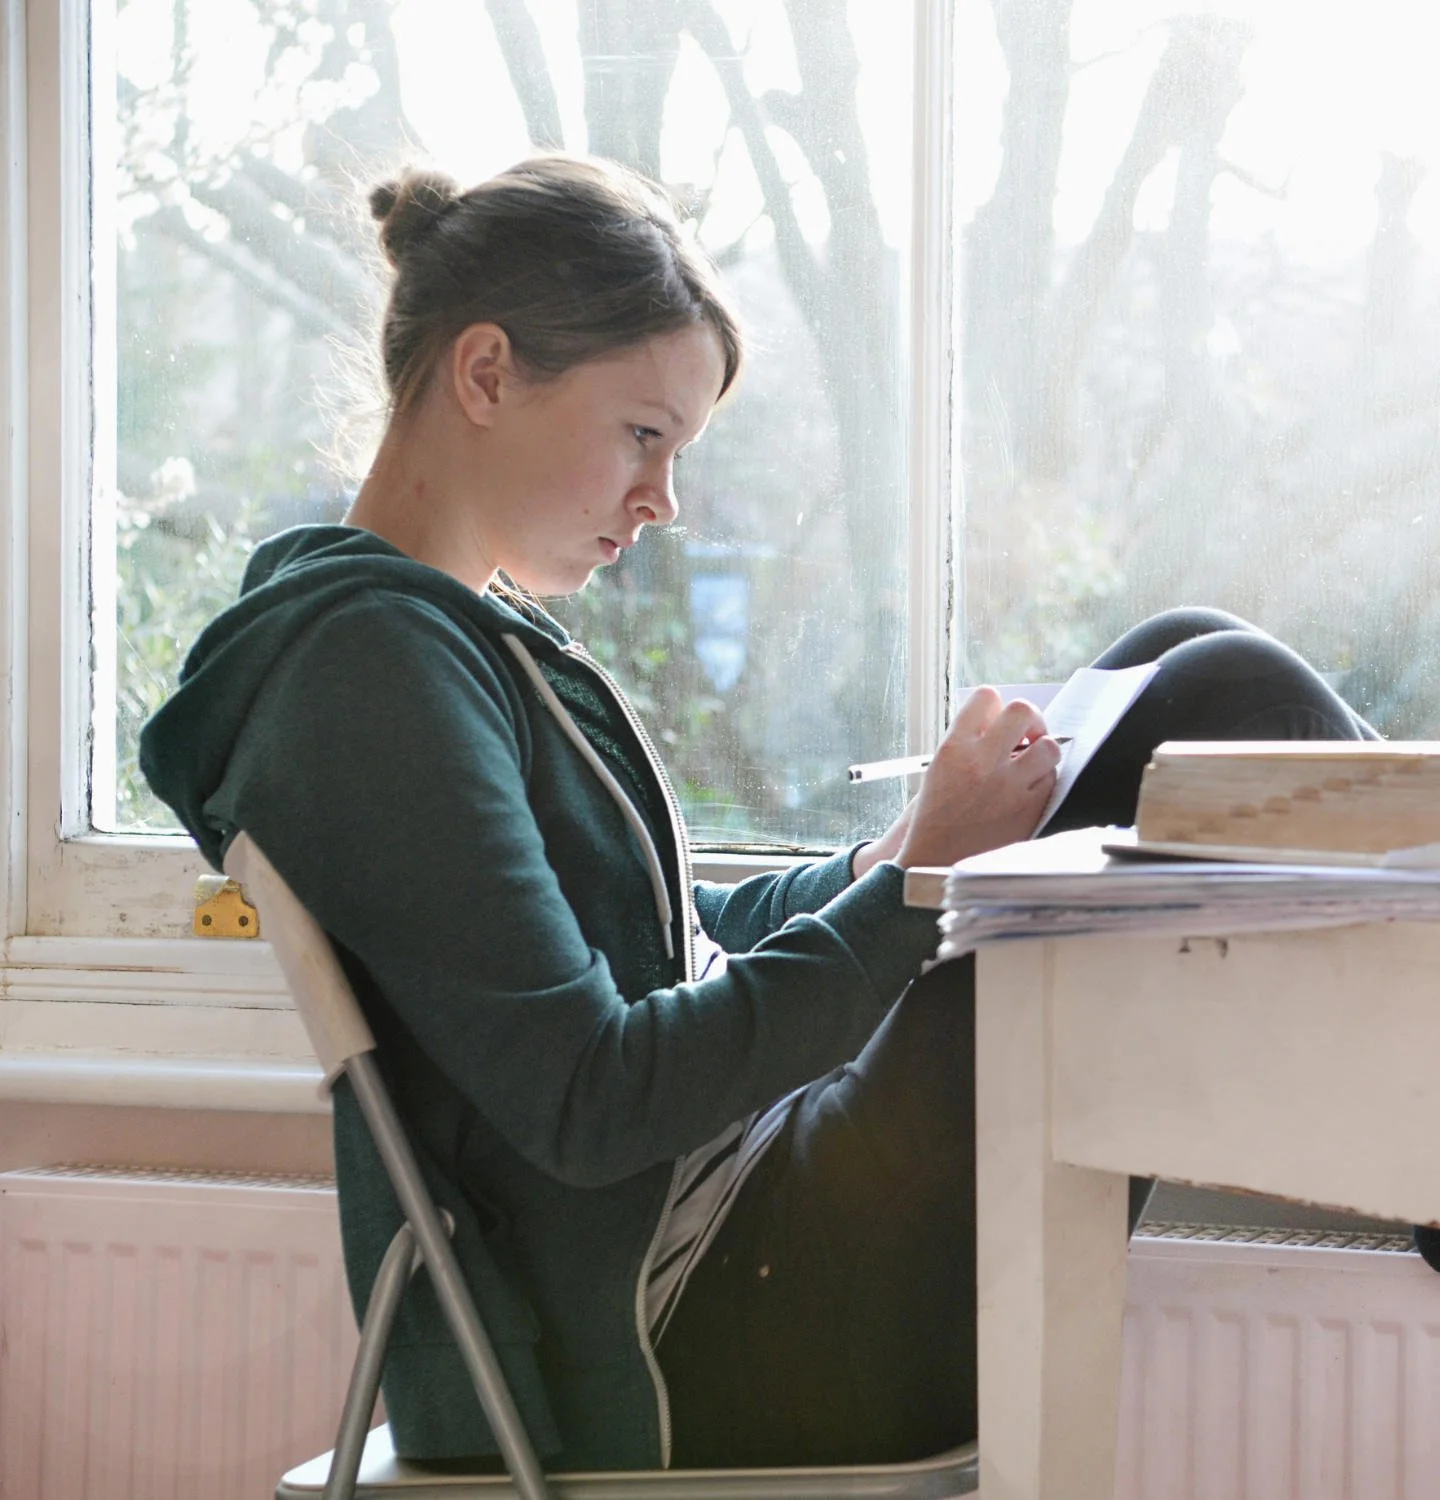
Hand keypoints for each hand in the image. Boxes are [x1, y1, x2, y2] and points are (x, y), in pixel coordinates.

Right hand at [892, 688, 1059, 869]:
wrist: (934, 861)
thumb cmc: (937, 815)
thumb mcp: (938, 768)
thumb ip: (968, 740)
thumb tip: (1002, 721)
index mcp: (953, 748)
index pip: (986, 697)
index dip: (996, 706)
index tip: (997, 720)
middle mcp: (981, 762)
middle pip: (1022, 711)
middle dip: (1029, 720)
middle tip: (1027, 734)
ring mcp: (1007, 786)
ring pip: (1049, 745)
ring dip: (1043, 751)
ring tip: (1031, 764)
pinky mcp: (1027, 811)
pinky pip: (1051, 780)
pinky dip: (1043, 780)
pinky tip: (1028, 790)